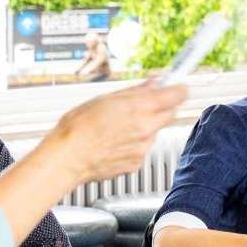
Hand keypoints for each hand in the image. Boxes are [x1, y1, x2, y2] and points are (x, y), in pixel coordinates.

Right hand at [52, 80, 186, 183]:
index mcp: (141, 108)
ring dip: (145, 127)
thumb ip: (137, 90)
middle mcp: (147, 128)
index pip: (177, 95)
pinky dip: (134, 143)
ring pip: (155, 132)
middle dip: (161, 107)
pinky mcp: (137, 163)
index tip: (177, 87)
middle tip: (142, 105)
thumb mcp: (107, 98)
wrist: (68, 157)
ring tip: (118, 127)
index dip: (178, 89)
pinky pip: (143, 148)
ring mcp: (143, 148)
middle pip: (170, 113)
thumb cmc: (80, 126)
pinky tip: (115, 141)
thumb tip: (154, 83)